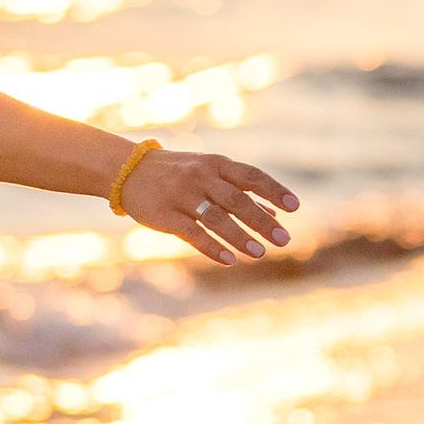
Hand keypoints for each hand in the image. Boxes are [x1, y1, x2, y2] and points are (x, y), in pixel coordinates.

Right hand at [116, 145, 298, 263]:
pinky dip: (212, 246)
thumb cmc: (177, 173)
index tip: (295, 208)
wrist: (128, 170)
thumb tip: (275, 213)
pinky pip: (191, 233)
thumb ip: (240, 192)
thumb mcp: (208, 173)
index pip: (251, 176)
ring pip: (216, 218)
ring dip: (240, 236)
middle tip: (284, 240)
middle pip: (237, 200)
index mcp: (215, 165)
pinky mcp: (164, 215)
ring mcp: (181, 195)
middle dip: (263, 221)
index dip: (274, 191)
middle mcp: (200, 177)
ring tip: (260, 253)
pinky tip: (229, 259)